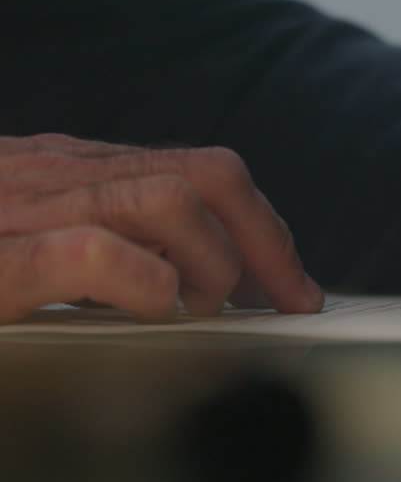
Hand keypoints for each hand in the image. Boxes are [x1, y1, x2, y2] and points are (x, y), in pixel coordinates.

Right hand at [0, 134, 322, 321]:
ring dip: (212, 263)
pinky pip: (93, 254)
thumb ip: (100, 237)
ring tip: (200, 310)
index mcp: (72, 168)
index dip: (263, 228)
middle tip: (278, 304)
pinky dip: (144, 285)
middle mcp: (57, 174)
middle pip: (209, 175)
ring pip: (169, 201)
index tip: (292, 284)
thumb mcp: (23, 230)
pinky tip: (147, 313)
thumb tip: (184, 281)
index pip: (203, 170)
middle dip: (265, 243)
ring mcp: (24, 211)